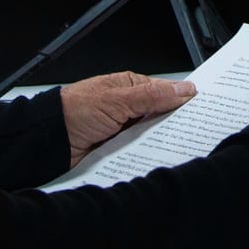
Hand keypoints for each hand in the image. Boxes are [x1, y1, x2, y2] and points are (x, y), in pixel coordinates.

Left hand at [61, 72, 194, 166]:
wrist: (46, 140)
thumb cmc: (75, 110)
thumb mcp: (118, 100)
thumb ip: (151, 96)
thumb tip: (184, 89)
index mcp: (130, 87)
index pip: (165, 92)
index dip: (183, 101)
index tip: (202, 110)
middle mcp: (128, 108)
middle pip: (160, 117)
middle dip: (172, 125)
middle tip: (193, 133)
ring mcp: (123, 130)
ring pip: (150, 137)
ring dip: (158, 143)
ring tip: (176, 149)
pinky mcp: (116, 150)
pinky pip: (137, 153)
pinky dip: (144, 156)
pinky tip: (154, 161)